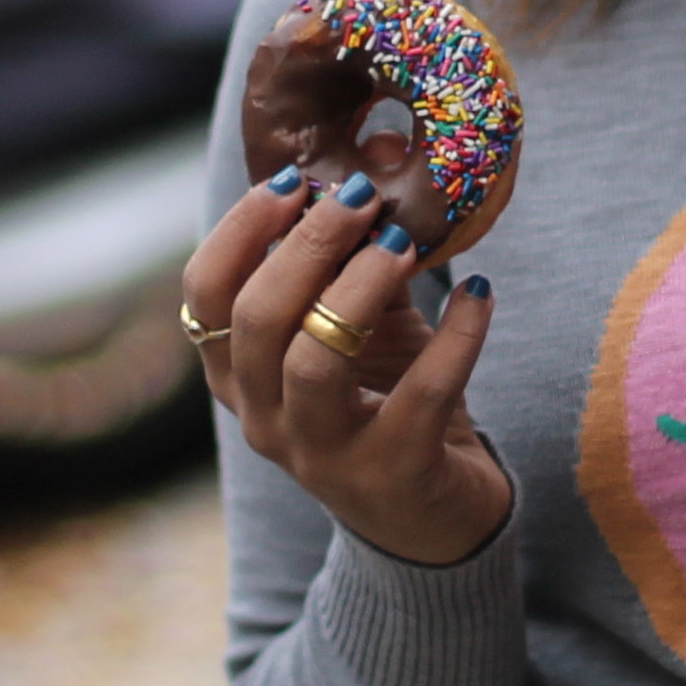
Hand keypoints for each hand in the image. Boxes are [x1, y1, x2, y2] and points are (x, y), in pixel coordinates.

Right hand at [183, 142, 511, 564]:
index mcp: (242, 381)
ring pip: (314, 361)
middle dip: (304, 245)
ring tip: (403, 244)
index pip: (205, 299)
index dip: (238, 233)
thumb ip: (359, 261)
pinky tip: (480, 295)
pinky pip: (419, 394)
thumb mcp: (364, 332)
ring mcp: (324, 457)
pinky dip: (455, 336)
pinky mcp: (393, 475)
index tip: (289, 181)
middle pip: (256, 320)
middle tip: (357, 197)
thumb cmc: (389, 407)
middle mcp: (266, 422)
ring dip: (358, 289)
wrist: (437, 521)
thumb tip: (380, 164)